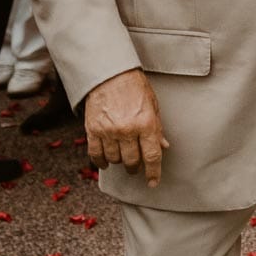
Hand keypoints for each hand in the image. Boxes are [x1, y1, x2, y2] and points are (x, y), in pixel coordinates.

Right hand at [84, 69, 168, 185]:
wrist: (110, 73)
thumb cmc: (135, 88)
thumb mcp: (153, 106)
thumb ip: (157, 128)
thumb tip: (163, 147)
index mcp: (146, 123)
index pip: (152, 156)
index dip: (153, 172)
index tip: (153, 182)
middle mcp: (127, 130)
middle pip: (132, 161)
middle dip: (135, 167)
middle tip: (136, 166)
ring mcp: (109, 131)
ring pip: (115, 159)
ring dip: (119, 162)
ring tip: (122, 157)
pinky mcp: (93, 129)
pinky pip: (96, 154)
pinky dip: (101, 161)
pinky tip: (106, 162)